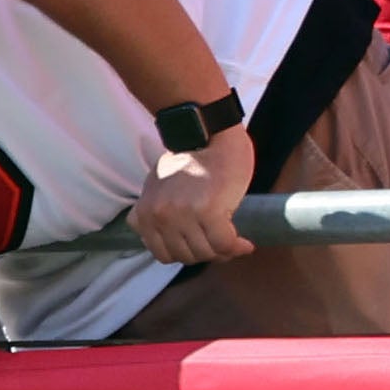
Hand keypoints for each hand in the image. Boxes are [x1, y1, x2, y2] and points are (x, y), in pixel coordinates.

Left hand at [129, 123, 253, 264]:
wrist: (207, 133)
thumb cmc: (187, 158)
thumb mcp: (156, 186)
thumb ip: (152, 211)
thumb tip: (154, 235)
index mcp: (145, 214)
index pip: (163, 254)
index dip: (186, 255)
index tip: (202, 248)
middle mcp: (160, 217)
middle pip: (186, 256)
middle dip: (206, 254)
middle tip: (223, 244)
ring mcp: (183, 215)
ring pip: (206, 252)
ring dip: (223, 252)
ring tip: (233, 242)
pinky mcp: (209, 210)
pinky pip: (224, 243)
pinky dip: (236, 247)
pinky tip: (245, 243)